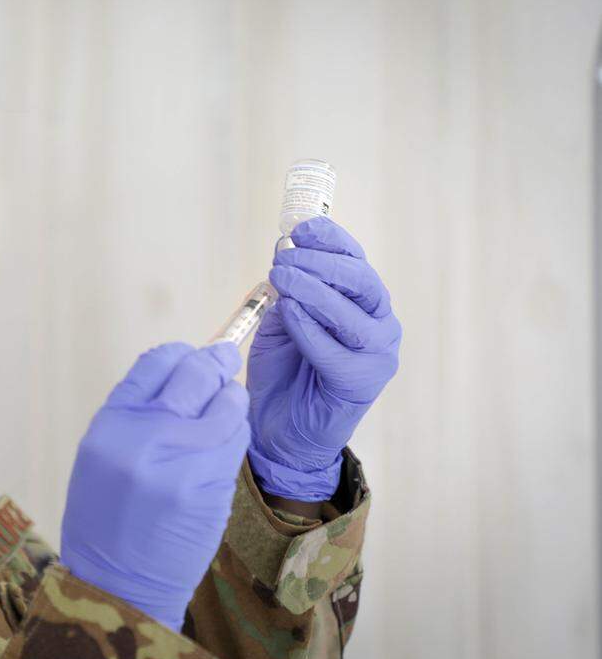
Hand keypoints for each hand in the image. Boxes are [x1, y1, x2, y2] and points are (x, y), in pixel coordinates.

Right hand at [60, 341, 250, 631]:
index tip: (191, 357)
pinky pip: (237, 441)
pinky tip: (222, 445)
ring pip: (228, 405)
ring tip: (224, 409)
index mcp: (111, 424)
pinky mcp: (214, 486)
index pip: (156, 362)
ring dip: (231, 401)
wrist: (119, 585)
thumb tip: (182, 373)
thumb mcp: (101, 455)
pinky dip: (234, 435)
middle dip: (217, 362)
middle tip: (226, 359)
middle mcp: (147, 435)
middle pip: (196, 373)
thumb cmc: (106, 519)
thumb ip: (136, 413)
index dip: (180, 354)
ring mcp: (185, 461)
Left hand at [248, 217, 400, 500]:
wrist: (280, 430)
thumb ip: (288, 292)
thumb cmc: (283, 372)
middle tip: (284, 258)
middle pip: (362, 280)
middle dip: (321, 262)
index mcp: (360, 302)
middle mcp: (378, 323)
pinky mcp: (362, 382)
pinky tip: (290, 313)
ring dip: (316, 290)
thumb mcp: (280, 321)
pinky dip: (311, 329)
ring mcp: (377, 353)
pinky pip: (337, 350)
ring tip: (283, 279)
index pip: (354, 259)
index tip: (300, 228)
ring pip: (355, 312)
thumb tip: (284, 254)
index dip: (331, 239)